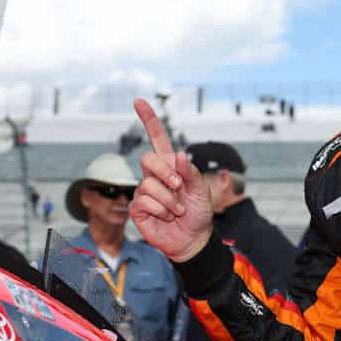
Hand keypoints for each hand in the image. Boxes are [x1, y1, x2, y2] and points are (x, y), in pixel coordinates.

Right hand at [129, 98, 213, 261]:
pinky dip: (160, 210)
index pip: (157, 138)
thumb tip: (179, 155)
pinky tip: (166, 216)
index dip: (148, 119)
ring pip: (148, 184)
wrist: (193, 240)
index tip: (138, 101)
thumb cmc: (198, 213)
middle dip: (165, 172)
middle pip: (148, 159)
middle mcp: (155, 175)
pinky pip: (143, 201)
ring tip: (177, 210)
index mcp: (171, 166)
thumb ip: (191, 173)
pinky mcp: (138, 208)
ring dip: (168, 199)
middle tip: (179, 187)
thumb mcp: (202, 191)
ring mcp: (144, 191)